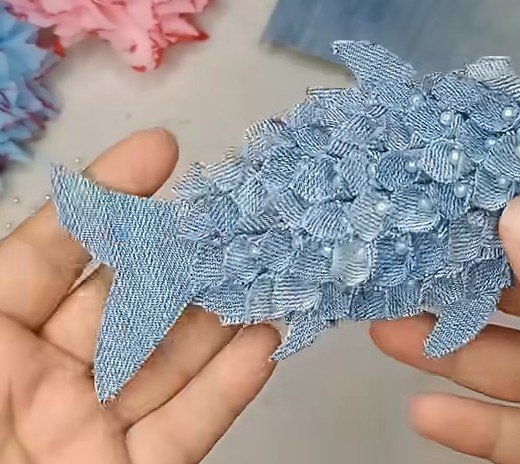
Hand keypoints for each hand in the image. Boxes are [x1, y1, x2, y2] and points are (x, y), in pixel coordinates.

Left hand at [0, 129, 279, 463]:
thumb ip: (6, 280)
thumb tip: (65, 204)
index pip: (53, 253)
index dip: (108, 198)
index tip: (162, 152)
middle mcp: (46, 377)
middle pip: (129, 302)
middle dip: (184, 257)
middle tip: (240, 219)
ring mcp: (95, 428)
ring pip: (169, 361)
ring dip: (222, 317)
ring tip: (270, 271)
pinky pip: (189, 427)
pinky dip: (230, 387)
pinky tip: (266, 343)